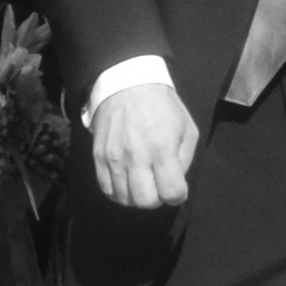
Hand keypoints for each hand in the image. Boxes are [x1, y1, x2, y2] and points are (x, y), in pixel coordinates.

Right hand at [90, 80, 197, 212]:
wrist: (127, 84)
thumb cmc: (162, 106)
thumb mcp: (187, 128)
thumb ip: (185, 159)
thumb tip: (176, 181)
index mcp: (162, 148)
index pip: (171, 192)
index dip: (178, 195)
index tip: (177, 188)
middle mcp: (136, 156)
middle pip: (146, 201)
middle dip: (157, 199)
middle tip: (158, 186)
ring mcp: (114, 158)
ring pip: (125, 199)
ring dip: (137, 197)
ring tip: (143, 183)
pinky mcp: (99, 157)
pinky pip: (106, 189)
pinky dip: (119, 192)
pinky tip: (127, 183)